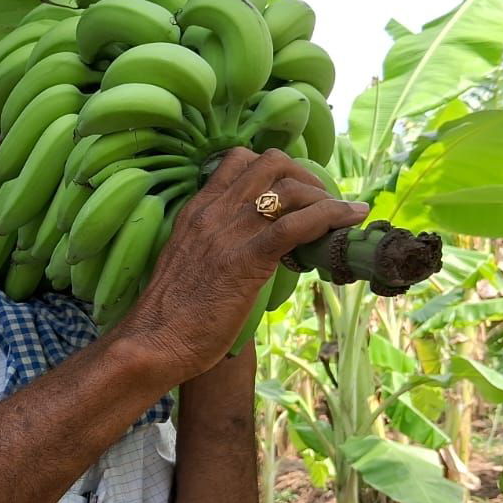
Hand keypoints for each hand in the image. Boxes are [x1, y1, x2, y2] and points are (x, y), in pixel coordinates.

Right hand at [116, 148, 367, 378]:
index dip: (274, 169)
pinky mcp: (247, 259)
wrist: (151, 342)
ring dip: (324, 196)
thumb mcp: (188, 265)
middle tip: (319, 203)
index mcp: (197, 212)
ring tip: (340, 216)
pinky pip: (298, 224)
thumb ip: (212, 248)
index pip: (237, 161)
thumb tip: (240, 256)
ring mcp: (230, 233)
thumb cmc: (169, 316)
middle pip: (270, 162)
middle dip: (304, 175)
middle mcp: (214, 212)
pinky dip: (331, 216)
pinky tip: (351, 220)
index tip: (292, 191)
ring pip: (289, 187)